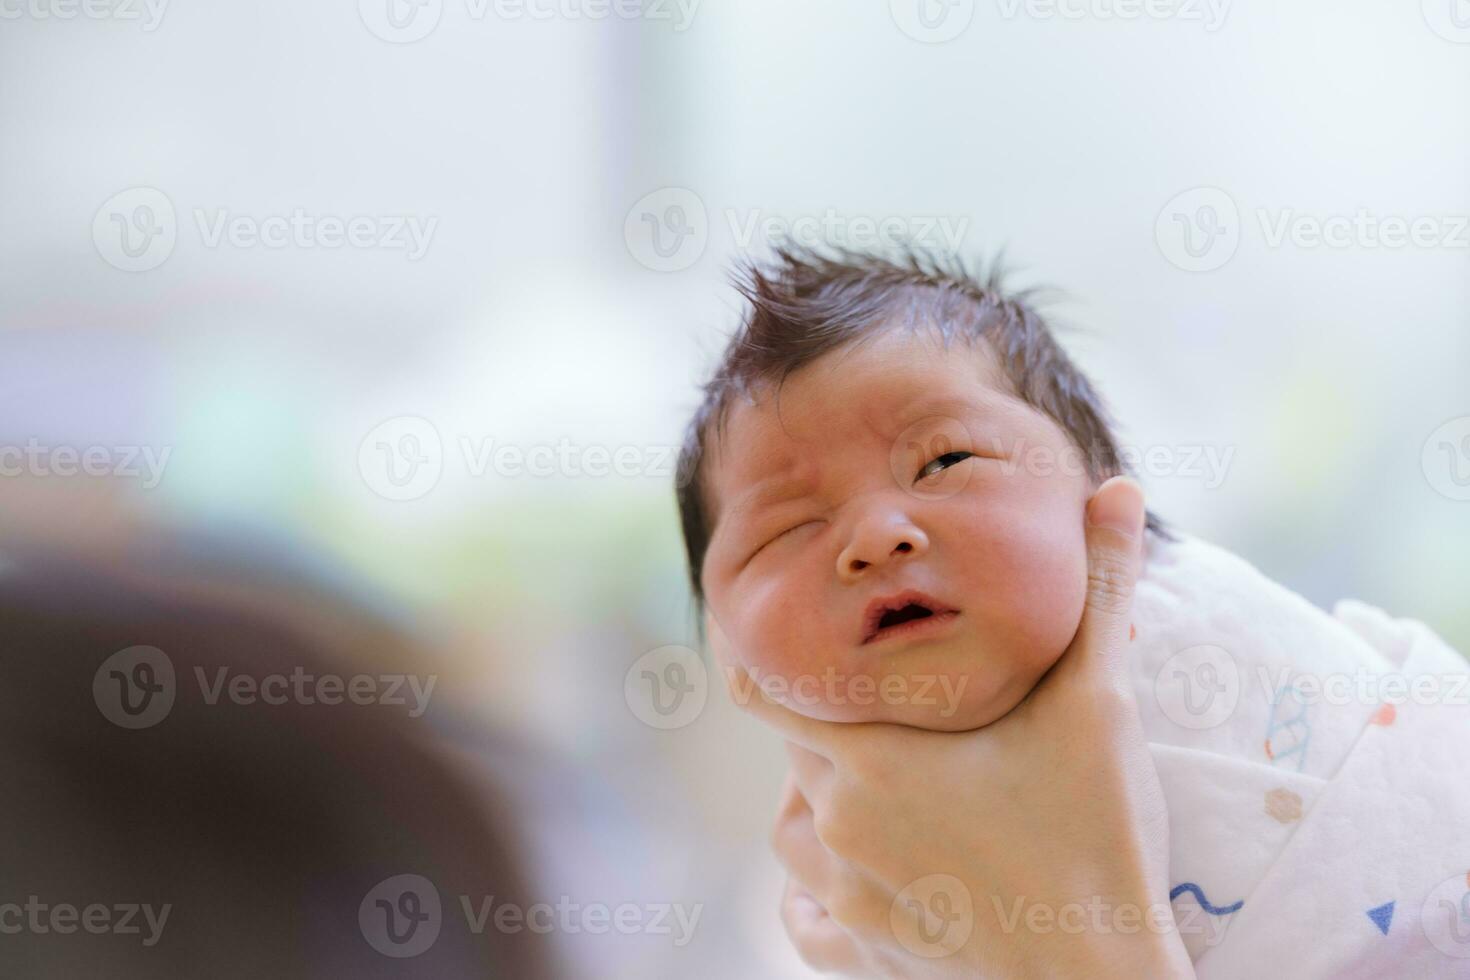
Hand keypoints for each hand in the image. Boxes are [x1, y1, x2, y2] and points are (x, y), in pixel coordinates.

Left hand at [717, 477, 1193, 977]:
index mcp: (872, 753)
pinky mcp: (863, 950)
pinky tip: (846, 874)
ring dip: (815, 796)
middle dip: (828, 722)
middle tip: (881, 709)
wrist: (1098, 971)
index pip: (766, 690)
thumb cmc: (1096, 833)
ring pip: (790, 828)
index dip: (767, 660)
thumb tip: (1121, 486)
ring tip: (870, 780)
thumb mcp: (1100, 700)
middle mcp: (836, 820)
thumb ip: (1101, 588)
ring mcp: (845, 892)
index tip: (777, 638)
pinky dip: (811, 892)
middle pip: (794, 751)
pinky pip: (803, 915)